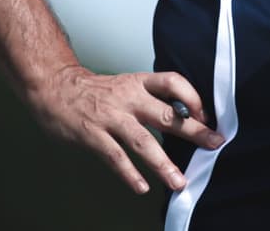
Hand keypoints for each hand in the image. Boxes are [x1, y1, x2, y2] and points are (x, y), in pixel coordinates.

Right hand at [28, 65, 224, 194]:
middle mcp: (128, 98)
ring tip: (178, 182)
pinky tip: (142, 187)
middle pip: (165, 114)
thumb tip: (182, 118)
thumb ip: (149, 99)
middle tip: (214, 143)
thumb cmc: (95, 91)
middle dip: (192, 130)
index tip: (206, 114)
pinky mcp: (93, 134)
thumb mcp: (126, 85)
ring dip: (163, 163)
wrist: (55, 86)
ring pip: (142, 141)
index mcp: (139, 83)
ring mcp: (111, 117)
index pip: (172, 81)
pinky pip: (115, 157)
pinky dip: (130, 173)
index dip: (192, 96)